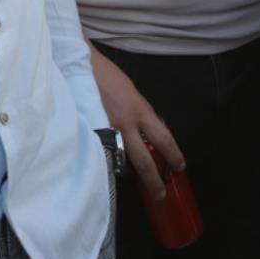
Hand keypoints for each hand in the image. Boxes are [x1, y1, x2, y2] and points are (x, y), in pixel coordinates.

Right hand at [91, 47, 182, 199]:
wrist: (79, 65)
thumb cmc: (107, 75)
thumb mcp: (131, 93)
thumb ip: (140, 113)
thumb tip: (148, 130)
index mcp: (140, 112)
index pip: (164, 139)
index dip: (174, 156)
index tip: (180, 167)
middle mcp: (125, 125)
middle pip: (144, 161)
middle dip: (154, 180)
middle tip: (160, 193)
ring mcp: (105, 132)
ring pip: (121, 162)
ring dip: (128, 173)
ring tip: (132, 182)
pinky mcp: (88, 135)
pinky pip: (102, 154)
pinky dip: (107, 161)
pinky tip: (108, 166)